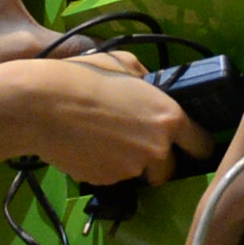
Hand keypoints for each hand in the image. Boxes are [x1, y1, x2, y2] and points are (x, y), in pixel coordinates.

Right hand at [0, 51, 197, 186]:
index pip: (201, 145)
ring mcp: (130, 169)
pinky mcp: (105, 181)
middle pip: (168, 169)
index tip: (188, 145)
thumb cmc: (83, 77)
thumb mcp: (124, 63)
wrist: (41, 106)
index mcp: (169, 118)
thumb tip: (148, 88)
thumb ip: (146, 81)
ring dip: (129, 162)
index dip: (196, 146)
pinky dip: (104, 166)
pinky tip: (86, 147)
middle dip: (157, 161)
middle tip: (135, 142)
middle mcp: (156, 149)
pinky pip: (112, 177)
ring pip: (138, 173)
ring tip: (103, 140)